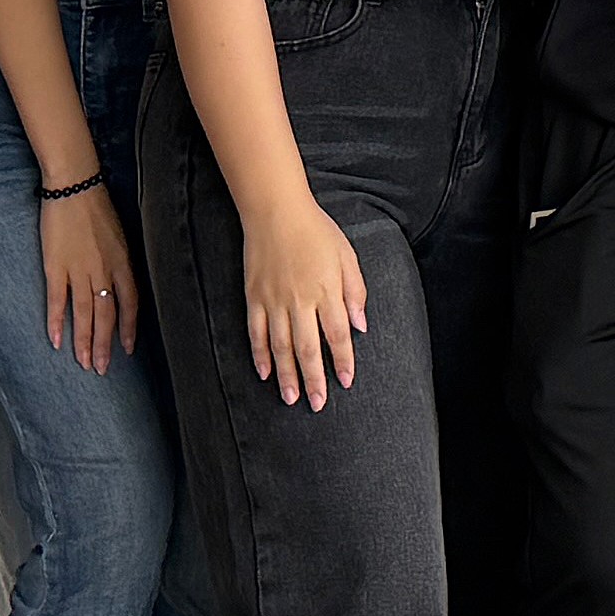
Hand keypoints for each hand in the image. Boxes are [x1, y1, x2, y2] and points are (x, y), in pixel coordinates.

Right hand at [42, 182, 138, 371]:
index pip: (130, 304)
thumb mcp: (120, 236)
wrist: (74, 187)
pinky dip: (56, 322)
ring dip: (83, 341)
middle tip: (100, 369)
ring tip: (82, 363)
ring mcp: (79, 271)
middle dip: (104, 345)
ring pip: (84, 314)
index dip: (128, 328)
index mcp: (123, 263)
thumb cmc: (98, 208)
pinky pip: (57, 301)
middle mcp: (104, 271)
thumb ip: (120, 263)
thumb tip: (121, 286)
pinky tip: (56, 341)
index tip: (126, 349)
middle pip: (107, 316)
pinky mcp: (56, 267)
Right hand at [240, 194, 367, 407]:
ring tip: (291, 398)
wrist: (276, 211)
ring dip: (286, 375)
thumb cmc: (317, 231)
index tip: (345, 382)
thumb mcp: (346, 255)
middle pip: (308, 348)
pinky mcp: (254, 297)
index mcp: (326, 290)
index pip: (337, 335)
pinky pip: (256, 332)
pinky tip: (264, 373)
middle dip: (314, 379)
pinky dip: (259, 354)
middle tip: (317, 404)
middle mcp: (300, 300)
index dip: (342, 361)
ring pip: (280, 346)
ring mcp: (274, 300)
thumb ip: (355, 291)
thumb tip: (361, 326)